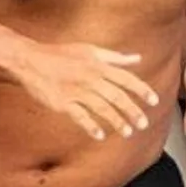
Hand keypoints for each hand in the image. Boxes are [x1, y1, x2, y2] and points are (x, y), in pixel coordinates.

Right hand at [11, 40, 158, 141]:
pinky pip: (81, 117)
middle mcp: (91, 78)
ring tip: (127, 133)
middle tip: (143, 124)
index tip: (154, 101)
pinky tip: (100, 135)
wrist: (31, 60)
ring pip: (102, 109)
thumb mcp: (90, 50)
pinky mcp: (63, 102)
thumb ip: (115, 57)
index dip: (141, 90)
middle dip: (132, 111)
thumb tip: (137, 58)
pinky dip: (91, 127)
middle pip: (117, 97)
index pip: (126, 78)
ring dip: (117, 122)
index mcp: (98, 65)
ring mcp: (77, 91)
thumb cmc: (61, 54)